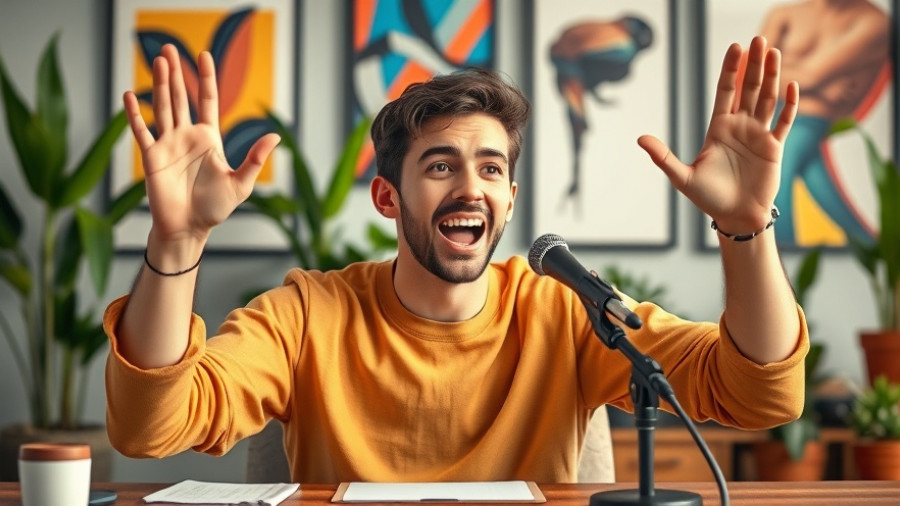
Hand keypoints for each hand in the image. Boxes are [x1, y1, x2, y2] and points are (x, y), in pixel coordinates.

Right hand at [123, 44, 280, 246]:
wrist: (189, 228)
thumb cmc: (215, 208)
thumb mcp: (241, 183)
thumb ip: (255, 159)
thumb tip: (276, 136)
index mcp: (209, 138)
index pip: (207, 100)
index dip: (206, 78)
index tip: (204, 55)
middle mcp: (187, 136)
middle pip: (181, 97)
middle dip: (176, 73)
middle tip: (169, 48)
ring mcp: (168, 144)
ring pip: (162, 107)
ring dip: (159, 84)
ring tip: (158, 61)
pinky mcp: (151, 157)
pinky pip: (142, 131)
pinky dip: (135, 114)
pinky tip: (129, 96)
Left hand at [638, 36, 798, 233]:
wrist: (735, 217)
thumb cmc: (708, 198)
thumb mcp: (682, 177)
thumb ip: (663, 156)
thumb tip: (640, 138)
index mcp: (718, 128)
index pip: (726, 91)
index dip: (730, 70)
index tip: (736, 48)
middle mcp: (739, 127)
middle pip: (748, 89)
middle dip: (753, 65)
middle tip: (758, 40)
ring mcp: (758, 135)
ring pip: (767, 99)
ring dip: (771, 76)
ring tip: (774, 52)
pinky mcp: (774, 147)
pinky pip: (784, 121)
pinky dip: (789, 104)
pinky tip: (791, 84)